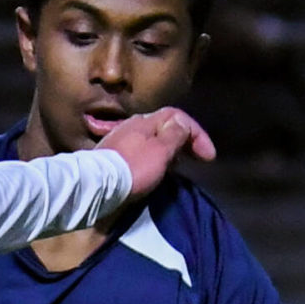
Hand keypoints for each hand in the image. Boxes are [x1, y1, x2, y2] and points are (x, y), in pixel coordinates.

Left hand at [101, 106, 215, 198]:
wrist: (95, 187)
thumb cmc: (132, 169)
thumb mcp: (160, 151)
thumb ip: (174, 135)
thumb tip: (181, 124)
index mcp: (145, 121)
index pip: (177, 116)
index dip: (197, 133)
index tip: (209, 157)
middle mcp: (131, 126)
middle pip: (164, 127)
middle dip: (184, 140)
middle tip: (196, 158)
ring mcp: (119, 141)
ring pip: (152, 140)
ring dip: (169, 150)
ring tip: (178, 166)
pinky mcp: (111, 158)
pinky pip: (140, 152)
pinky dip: (154, 158)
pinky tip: (155, 171)